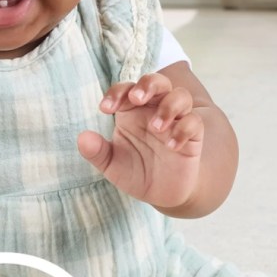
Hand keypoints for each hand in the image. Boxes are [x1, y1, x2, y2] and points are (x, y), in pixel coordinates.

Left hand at [78, 73, 203, 209]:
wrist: (162, 195)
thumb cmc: (137, 173)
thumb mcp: (112, 165)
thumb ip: (97, 152)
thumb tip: (82, 138)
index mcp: (133, 111)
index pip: (126, 90)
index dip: (117, 94)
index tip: (105, 109)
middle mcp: (155, 111)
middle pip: (157, 81)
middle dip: (148, 85)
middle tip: (137, 98)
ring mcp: (176, 121)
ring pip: (180, 96)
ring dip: (168, 106)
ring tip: (156, 127)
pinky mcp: (193, 136)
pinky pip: (194, 122)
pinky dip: (184, 129)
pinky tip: (172, 146)